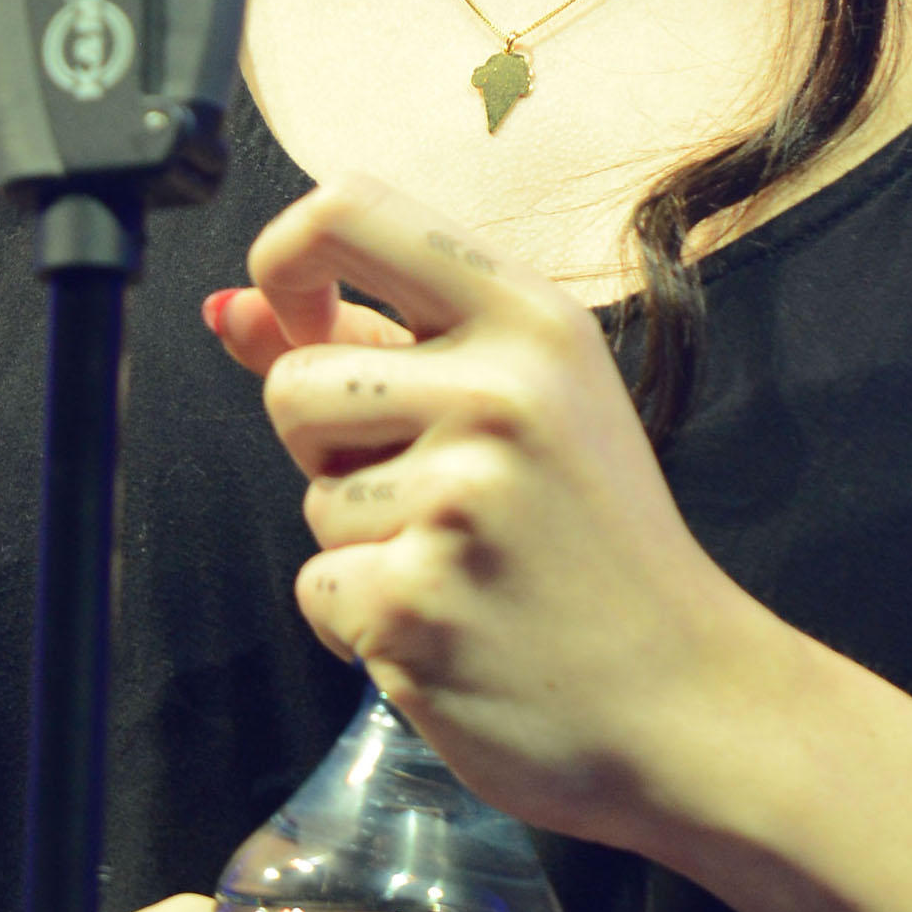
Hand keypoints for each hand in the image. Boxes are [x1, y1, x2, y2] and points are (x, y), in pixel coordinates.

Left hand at [204, 169, 769, 846]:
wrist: (684, 702)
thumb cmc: (594, 546)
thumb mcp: (522, 410)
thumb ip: (374, 347)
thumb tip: (227, 309)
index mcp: (532, 320)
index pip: (349, 208)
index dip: (286, 259)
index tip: (298, 319)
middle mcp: (500, 392)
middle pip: (294, 383)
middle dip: (329, 448)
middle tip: (441, 497)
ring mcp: (458, 499)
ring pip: (310, 497)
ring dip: (361, 543)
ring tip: (469, 567)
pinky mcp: (413, 601)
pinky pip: (316, 589)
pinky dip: (364, 624)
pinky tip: (455, 631)